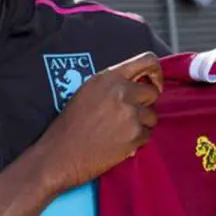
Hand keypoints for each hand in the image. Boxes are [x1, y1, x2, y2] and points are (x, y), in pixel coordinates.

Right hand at [35, 51, 163, 193]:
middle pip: (152, 92)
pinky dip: (137, 141)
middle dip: (144, 105)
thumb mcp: (88, 91)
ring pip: (152, 116)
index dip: (155, 73)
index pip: (147, 60)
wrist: (60, 154)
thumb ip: (114, 83)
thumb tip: (139, 82)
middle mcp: (122, 92)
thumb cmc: (70, 124)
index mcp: (109, 77)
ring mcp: (130, 114)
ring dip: (141, 124)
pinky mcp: (135, 135)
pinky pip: (147, 135)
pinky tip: (118, 143)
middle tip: (128, 115)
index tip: (153, 84)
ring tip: (119, 131)